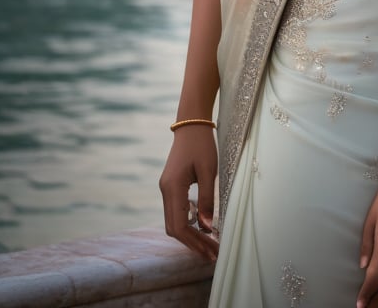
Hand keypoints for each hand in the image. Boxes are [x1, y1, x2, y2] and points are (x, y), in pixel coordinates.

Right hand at [159, 126, 218, 260]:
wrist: (191, 124)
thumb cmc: (202, 144)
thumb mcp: (209, 171)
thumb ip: (207, 199)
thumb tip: (207, 227)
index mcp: (173, 188)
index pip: (179, 226)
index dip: (194, 242)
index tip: (211, 251)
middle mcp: (165, 190)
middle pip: (174, 228)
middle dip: (192, 243)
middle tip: (212, 254)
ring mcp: (166, 188)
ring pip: (173, 221)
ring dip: (190, 234)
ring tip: (210, 244)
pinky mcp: (170, 186)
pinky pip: (175, 211)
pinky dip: (187, 223)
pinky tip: (202, 227)